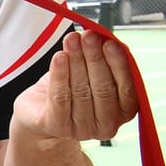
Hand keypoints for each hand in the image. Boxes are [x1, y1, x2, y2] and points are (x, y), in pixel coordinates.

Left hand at [11, 30, 139, 143]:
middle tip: (88, 36)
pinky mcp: (56, 127)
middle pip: (103, 88)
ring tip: (71, 40)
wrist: (38, 112)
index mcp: (123, 112)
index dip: (118, 65)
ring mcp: (81, 130)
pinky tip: (59, 57)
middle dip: (95, 58)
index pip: (126, 89)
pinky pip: (60, 97)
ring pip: (80, 91)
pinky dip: (60, 75)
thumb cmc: (72, 89)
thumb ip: (105, 61)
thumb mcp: (92, 75)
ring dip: (76, 61)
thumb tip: (110, 40)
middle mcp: (106, 126)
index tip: (109, 42)